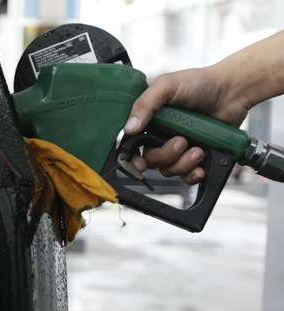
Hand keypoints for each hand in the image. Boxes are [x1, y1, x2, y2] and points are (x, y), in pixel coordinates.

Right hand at [125, 66, 249, 184]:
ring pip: (169, 170)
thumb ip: (144, 105)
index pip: (133, 145)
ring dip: (183, 164)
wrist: (233, 91)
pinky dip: (193, 174)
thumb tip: (129, 129)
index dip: (132, 157)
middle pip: (152, 160)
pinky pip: (187, 176)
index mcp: (150, 121)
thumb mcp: (166, 86)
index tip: (139, 163)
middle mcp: (162, 136)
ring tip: (198, 149)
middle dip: (166, 155)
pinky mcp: (196, 157)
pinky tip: (201, 165)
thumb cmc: (201, 83)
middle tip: (181, 141)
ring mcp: (180, 148)